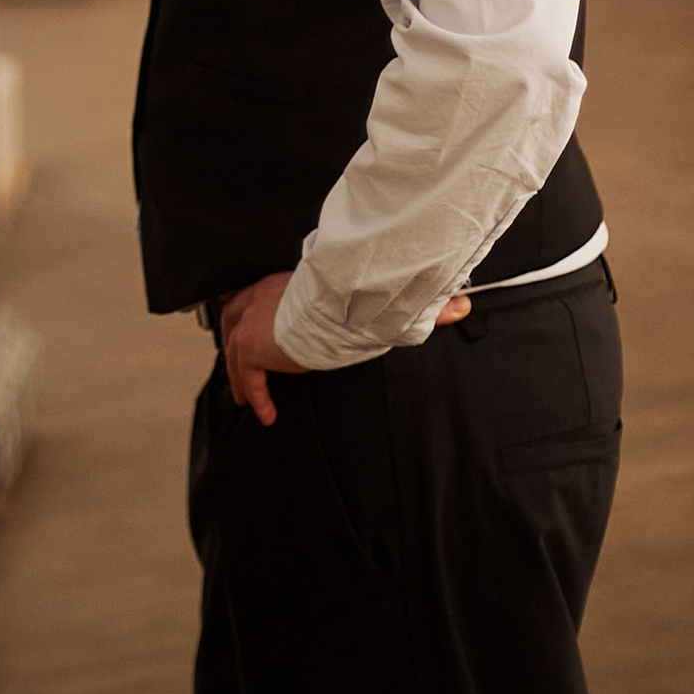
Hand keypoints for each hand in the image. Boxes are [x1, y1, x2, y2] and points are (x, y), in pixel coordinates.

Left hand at [218, 274, 471, 422]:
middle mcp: (265, 295)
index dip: (271, 307)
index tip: (274, 322)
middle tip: (241, 355)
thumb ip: (420, 304)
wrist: (335, 305)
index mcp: (292, 281)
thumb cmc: (359, 297)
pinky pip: (244, 375)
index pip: (273, 290)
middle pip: (238, 310)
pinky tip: (262, 412)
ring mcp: (253, 320)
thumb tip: (461, 305)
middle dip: (238, 331)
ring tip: (243, 391)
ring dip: (238, 367)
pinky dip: (252, 393)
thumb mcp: (381, 300)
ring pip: (232, 341)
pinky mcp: (250, 346)